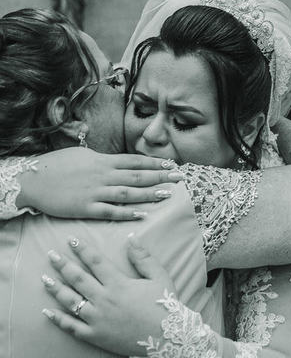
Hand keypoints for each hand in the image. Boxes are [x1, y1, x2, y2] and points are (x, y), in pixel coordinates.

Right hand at [18, 148, 182, 220]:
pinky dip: (127, 213)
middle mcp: (103, 175)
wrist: (32, 180)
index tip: (172, 164)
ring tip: (167, 194)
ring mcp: (95, 192)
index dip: (155, 163)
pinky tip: (141, 214)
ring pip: (128, 193)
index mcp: (103, 161)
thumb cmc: (55, 165)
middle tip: (180, 178)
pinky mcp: (86, 208)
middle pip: (138, 175)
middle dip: (160, 176)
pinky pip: (110, 211)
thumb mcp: (82, 154)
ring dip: (149, 194)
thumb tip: (116, 159)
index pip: (135, 161)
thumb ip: (102, 157)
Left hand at [42, 234, 178, 354]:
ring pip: (70, 300)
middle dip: (63, 264)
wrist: (166, 337)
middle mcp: (104, 299)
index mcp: (119, 284)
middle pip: (78, 278)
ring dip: (56, 288)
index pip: (96, 262)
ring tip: (45, 278)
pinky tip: (47, 311)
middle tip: (51, 254)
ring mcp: (97, 318)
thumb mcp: (159, 277)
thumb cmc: (165, 304)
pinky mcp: (94, 335)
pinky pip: (71, 326)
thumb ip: (143, 257)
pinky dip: (57, 319)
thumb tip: (131, 238)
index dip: (83, 249)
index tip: (72, 240)